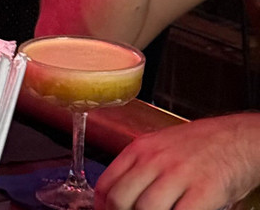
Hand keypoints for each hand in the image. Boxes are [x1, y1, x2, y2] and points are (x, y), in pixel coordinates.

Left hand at [97, 114, 259, 209]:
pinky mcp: (205, 190)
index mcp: (140, 149)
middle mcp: (155, 160)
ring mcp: (179, 174)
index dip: (102, 206)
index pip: (106, 184)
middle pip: (121, 199)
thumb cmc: (200, 146)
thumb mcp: (159, 147)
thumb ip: (138, 167)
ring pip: (146, 208)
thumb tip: (117, 196)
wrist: (238, 138)